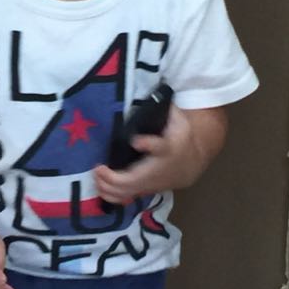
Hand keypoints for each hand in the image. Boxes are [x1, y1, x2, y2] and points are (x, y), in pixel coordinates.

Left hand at [93, 104, 226, 206]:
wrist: (192, 162)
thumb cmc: (179, 136)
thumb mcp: (178, 119)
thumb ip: (166, 110)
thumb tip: (155, 91)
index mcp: (167, 147)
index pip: (160, 146)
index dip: (149, 144)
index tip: (137, 140)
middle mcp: (158, 169)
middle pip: (135, 178)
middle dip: (114, 176)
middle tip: (98, 166)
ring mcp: (151, 183)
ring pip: (128, 191)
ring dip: (109, 187)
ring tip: (96, 176)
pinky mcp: (145, 189)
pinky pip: (126, 197)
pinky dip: (112, 195)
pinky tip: (99, 187)